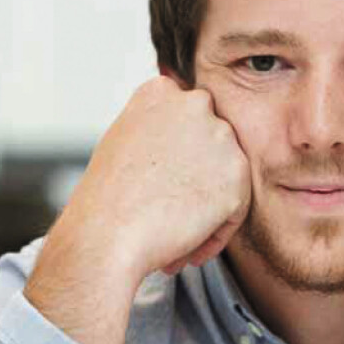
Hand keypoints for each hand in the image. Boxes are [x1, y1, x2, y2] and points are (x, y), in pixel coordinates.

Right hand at [64, 74, 251, 279]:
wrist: (107, 234)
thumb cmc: (106, 199)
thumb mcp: (124, 143)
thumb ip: (157, 132)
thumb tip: (181, 143)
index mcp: (161, 92)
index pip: (187, 123)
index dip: (177, 161)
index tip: (157, 186)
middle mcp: (195, 104)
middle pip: (210, 150)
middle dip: (194, 185)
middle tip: (166, 214)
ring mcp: (220, 138)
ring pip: (225, 180)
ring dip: (205, 211)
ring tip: (172, 238)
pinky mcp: (237, 176)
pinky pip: (235, 211)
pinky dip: (215, 234)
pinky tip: (186, 251)